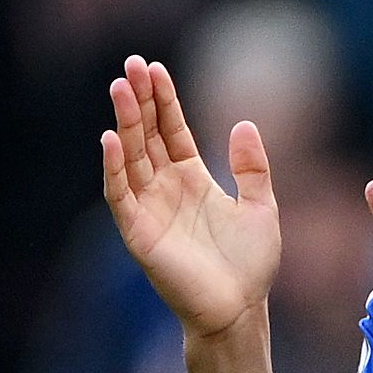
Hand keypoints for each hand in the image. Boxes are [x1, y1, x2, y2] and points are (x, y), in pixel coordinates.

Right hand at [101, 57, 284, 336]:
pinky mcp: (138, 230)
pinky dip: (114, 167)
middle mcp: (165, 187)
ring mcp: (148, 206)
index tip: (155, 68)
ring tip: (120, 88)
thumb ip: (252, 168)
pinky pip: (120, 193)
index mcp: (192, 179)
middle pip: (147, 134)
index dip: (164, 100)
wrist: (240, 309)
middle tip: (132, 64)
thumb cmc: (250, 264)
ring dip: (124, 123)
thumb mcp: (262, 207)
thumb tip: (244, 122)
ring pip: (131, 156)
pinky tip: (111, 139)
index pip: (172, 130)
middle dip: (139, 100)